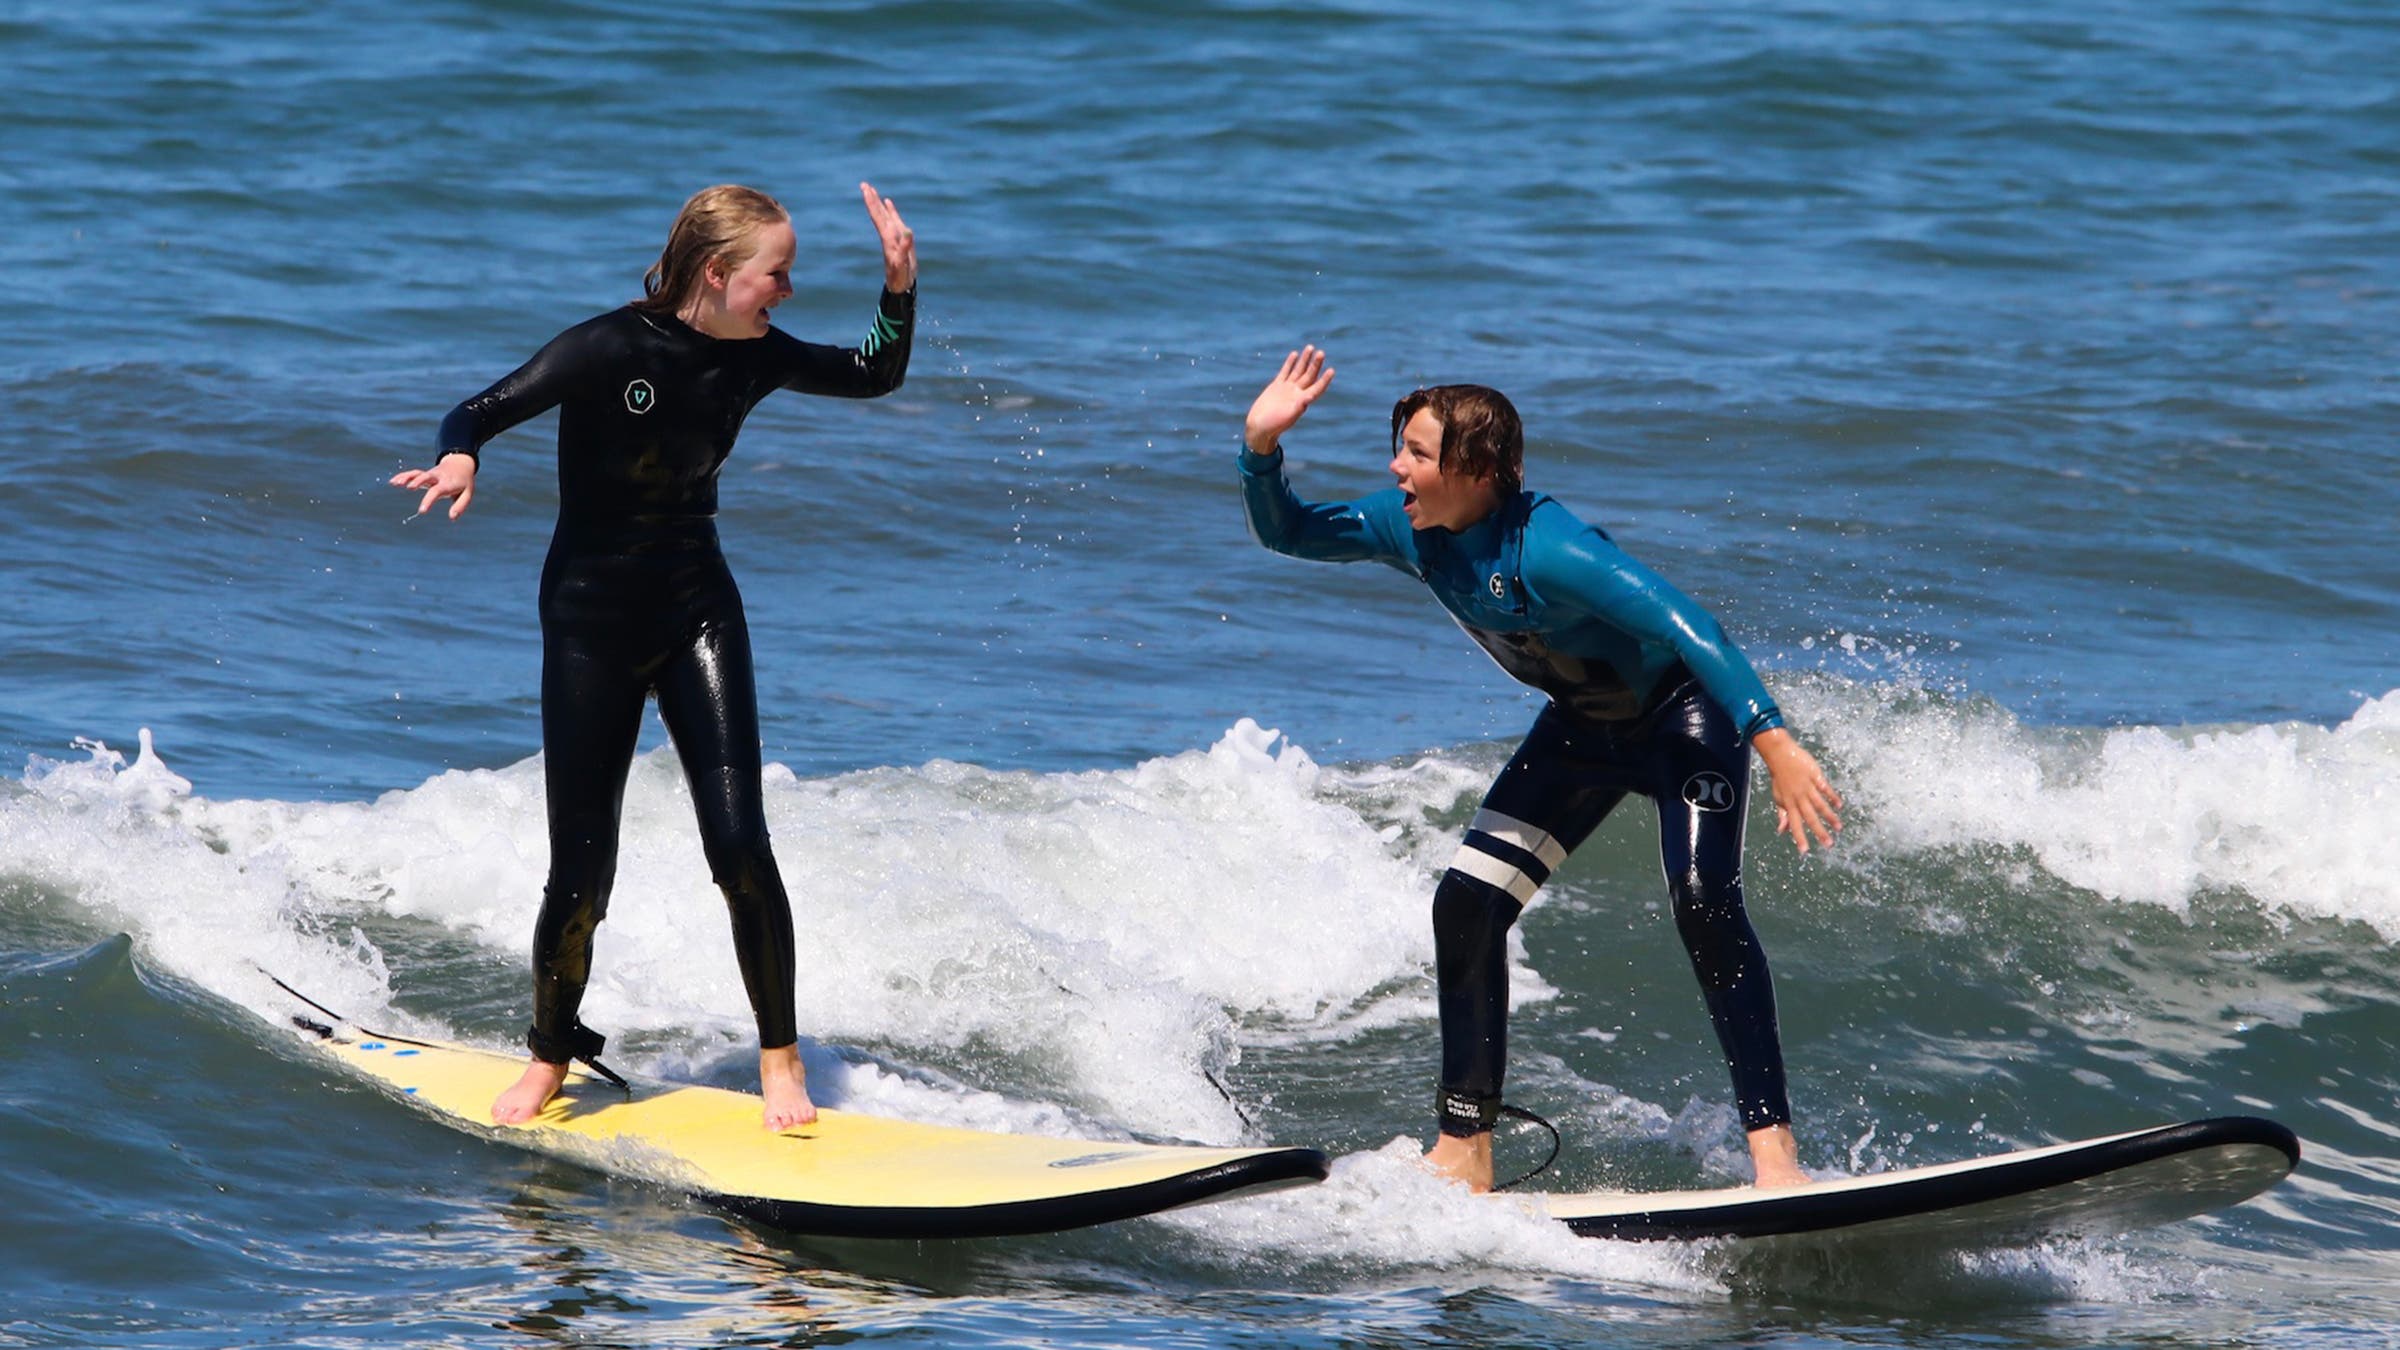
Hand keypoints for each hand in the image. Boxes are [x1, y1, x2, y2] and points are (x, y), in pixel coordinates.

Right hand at [389, 452, 476, 519]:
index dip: (429, 500)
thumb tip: (452, 518)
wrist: (461, 464)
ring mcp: (430, 474)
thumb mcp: (467, 493)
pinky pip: (413, 473)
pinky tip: (392, 482)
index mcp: (448, 483)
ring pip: (417, 473)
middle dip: (418, 481)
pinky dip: (403, 476)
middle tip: (409, 488)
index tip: (421, 511)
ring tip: (395, 483)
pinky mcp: (425, 474)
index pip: (437, 491)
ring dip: (406, 477)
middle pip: (426, 477)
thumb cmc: (464, 482)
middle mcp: (437, 477)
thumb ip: (460, 506)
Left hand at [860, 181, 914, 291]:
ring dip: (878, 201)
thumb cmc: (900, 275)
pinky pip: (894, 219)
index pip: (877, 216)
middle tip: (863, 184)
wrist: (900, 283)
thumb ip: (905, 247)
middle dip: (871, 198)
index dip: (872, 203)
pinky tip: (887, 201)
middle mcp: (888, 233)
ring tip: (871, 189)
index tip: (866, 191)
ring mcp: (893, 234)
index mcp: (887, 237)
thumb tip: (908, 231)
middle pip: (877, 212)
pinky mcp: (899, 237)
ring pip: (883, 214)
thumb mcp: (903, 263)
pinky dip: (890, 209)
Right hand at [1244, 345, 1333, 454]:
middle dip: (1315, 364)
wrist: (1259, 426)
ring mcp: (1287, 389)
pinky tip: (1295, 354)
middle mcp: (1297, 393)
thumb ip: (1298, 405)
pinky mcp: (1276, 386)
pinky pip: (1285, 372)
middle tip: (1321, 353)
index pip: (1317, 388)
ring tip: (1310, 347)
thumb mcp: (1288, 415)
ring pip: (1298, 371)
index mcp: (1302, 401)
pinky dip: (1290, 363)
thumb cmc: (1274, 425)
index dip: (1324, 380)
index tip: (1331, 370)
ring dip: (1304, 360)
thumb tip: (1309, 397)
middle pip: (1309, 376)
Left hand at [1753, 727, 1842, 854]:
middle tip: (1829, 844)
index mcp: (1789, 803)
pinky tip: (1839, 805)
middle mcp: (1798, 797)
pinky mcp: (1815, 776)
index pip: (1794, 824)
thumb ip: (1782, 814)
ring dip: (1830, 817)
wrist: (1780, 755)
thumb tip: (1781, 831)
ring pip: (1820, 804)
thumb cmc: (1779, 778)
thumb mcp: (1778, 797)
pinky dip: (1832, 797)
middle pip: (1810, 817)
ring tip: (1839, 827)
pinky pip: (1825, 788)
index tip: (1804, 851)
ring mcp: (1807, 787)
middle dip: (1819, 832)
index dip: (1799, 837)